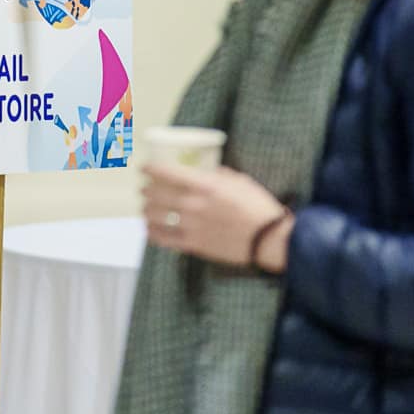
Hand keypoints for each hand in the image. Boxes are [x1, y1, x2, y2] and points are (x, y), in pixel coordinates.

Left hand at [142, 162, 289, 269]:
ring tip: (145, 208)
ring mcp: (191, 226)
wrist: (269, 239)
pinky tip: (150, 229)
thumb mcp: (240, 181)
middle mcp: (193, 204)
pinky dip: (153, 233)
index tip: (144, 168)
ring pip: (154, 216)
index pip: (166, 173)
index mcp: (204, 185)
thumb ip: (218, 174)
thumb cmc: (258, 206)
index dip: (150, 169)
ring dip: (146, 210)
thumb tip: (207, 171)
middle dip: (146, 189)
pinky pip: (163, 239)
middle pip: (155, 194)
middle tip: (144, 189)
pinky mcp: (193, 245)